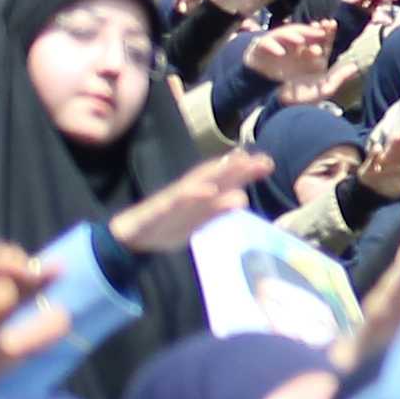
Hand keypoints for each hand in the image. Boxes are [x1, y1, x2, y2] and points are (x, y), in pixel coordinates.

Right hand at [104, 142, 268, 254]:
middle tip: (261, 161)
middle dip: (237, 168)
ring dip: (218, 174)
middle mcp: (189, 192)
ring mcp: (173, 199)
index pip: (224, 180)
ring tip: (239, 166)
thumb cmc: (169, 223)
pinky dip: (190, 195)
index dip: (244, 171)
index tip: (268, 164)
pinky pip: (174, 202)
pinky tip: (206, 191)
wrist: (132, 236)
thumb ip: (218, 207)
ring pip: (197, 183)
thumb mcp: (198, 218)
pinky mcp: (158, 210)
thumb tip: (242, 196)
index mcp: (200, 195)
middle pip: (214, 176)